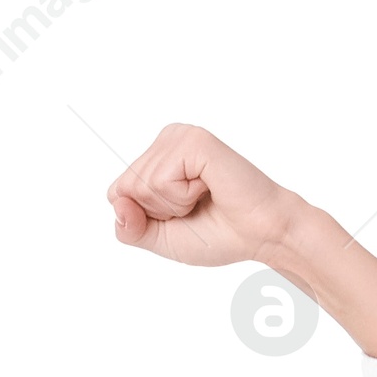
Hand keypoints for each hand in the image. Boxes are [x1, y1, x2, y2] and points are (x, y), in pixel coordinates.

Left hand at [108, 125, 297, 274]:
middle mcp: (166, 140)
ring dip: (173, 206)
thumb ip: (130, 228)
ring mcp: (180, 136)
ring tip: (203, 197)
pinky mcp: (194, 141)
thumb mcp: (161, 239)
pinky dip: (183, 198)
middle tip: (195, 208)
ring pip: (141, 185)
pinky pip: (161, 181)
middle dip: (158, 213)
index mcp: (157, 158)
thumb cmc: (218, 234)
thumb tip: (116, 202)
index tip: (180, 216)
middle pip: (125, 189)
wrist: (259, 235)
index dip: (144, 218)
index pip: (117, 194)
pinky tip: (208, 188)